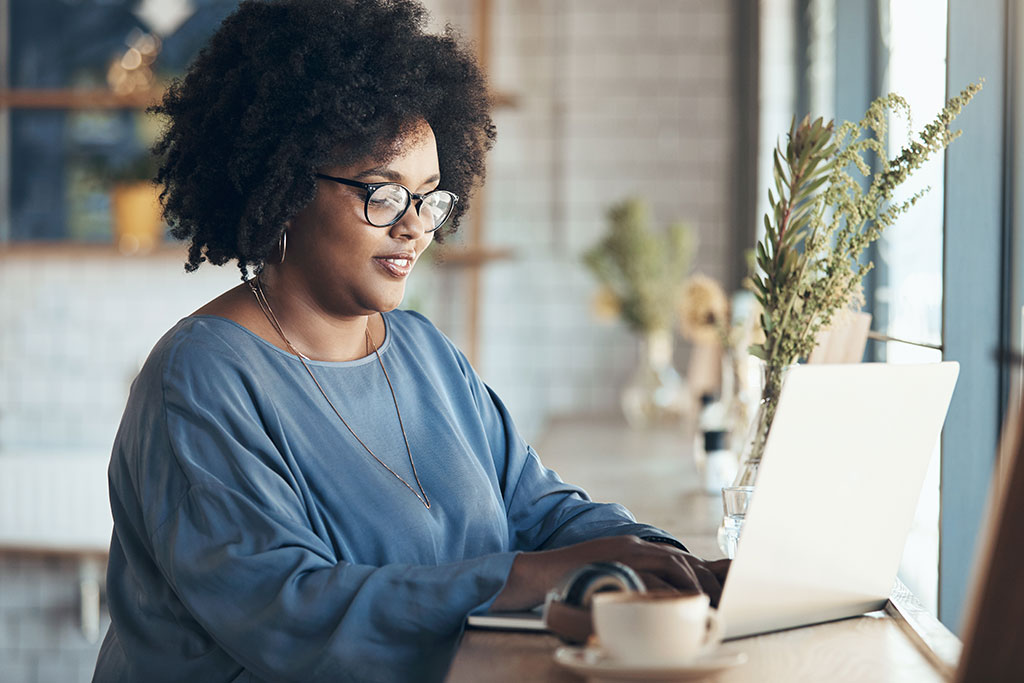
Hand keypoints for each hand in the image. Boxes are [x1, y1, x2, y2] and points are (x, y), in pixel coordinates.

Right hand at [492, 535, 730, 610]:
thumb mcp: (611, 577)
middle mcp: (634, 546)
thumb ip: (635, 582)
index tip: (717, 591)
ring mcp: (625, 553)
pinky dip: (669, 591)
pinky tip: (679, 603)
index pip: (677, 558)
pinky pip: (650, 578)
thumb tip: (663, 602)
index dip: (702, 573)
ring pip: (672, 565)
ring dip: (693, 585)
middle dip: (705, 580)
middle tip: (719, 601)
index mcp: (635, 548)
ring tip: (704, 603)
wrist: (539, 574)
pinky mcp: (615, 564)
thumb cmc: (573, 581)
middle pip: (681, 560)